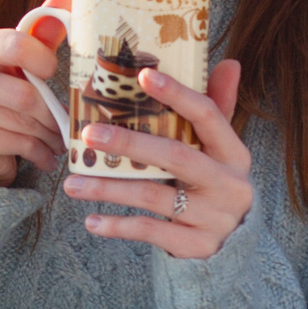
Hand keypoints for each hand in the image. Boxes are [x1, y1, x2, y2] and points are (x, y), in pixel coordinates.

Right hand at [0, 0, 70, 186]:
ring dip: (48, 135)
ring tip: (59, 138)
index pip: (14, 44)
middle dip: (51, 111)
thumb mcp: (12, 60)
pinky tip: (43, 153)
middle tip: (66, 120)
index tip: (52, 72)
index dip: (43, 60)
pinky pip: (14, 144)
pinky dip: (37, 152)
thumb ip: (37, 32)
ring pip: (21, 123)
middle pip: (22, 94)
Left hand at [60, 55, 251, 261]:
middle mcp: (228, 184)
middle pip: (174, 156)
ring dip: (109, 189)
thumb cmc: (215, 184)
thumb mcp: (221, 151)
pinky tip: (91, 221)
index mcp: (234, 153)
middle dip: (128, 144)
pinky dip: (118, 226)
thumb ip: (218, 110)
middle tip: (88, 134)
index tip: (142, 75)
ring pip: (153, 196)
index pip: (208, 115)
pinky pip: (150, 232)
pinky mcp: (197, 246)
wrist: (235, 245)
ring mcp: (214, 217)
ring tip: (72, 184)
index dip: (177, 94)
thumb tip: (229, 62)